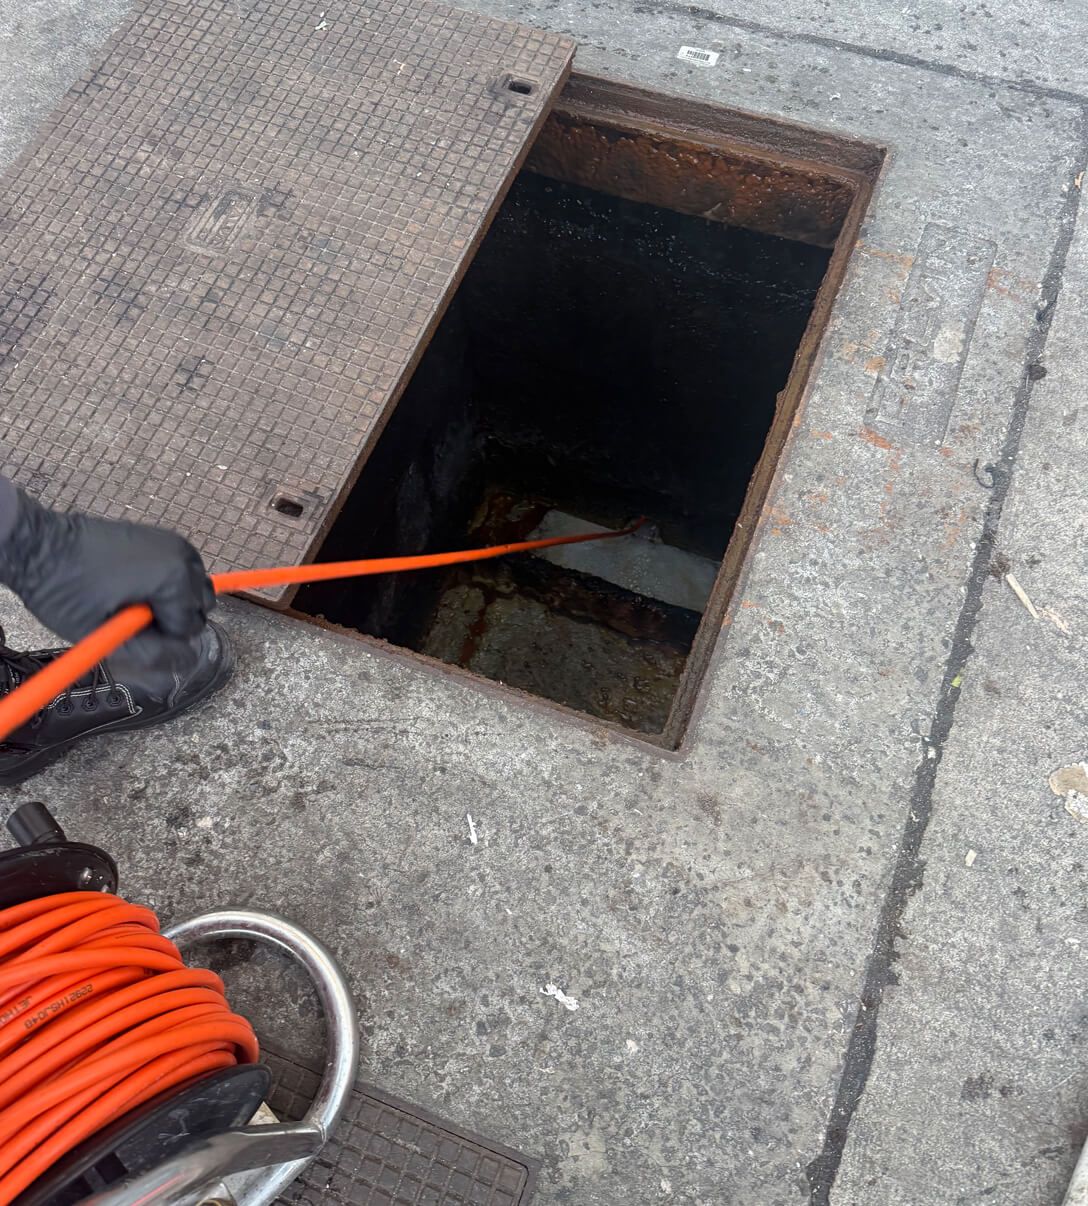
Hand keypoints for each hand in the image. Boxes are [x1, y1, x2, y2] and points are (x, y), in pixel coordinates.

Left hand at [0, 490, 215, 666]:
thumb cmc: (63, 588)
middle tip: (133, 618)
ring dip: (173, 601)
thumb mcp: (103, 633)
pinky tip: (136, 585)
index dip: (161, 637)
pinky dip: (169, 583)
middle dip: (173, 618)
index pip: (190, 627)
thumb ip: (150, 652)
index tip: (130, 629)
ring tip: (132, 600)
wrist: (39, 545)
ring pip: (195, 588)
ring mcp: (173, 543)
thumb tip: (184, 661)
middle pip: (201, 605)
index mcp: (172, 579)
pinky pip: (183, 570)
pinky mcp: (162, 537)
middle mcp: (181, 556)